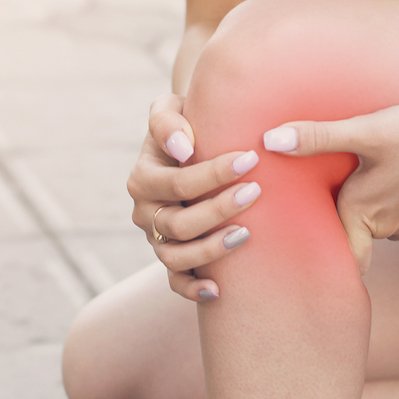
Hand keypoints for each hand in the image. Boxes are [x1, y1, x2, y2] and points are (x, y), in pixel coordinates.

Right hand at [130, 92, 264, 301]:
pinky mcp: (170, 258)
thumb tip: (182, 145)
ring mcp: (156, 239)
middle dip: (218, 209)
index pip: (177, 182)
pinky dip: (193, 289)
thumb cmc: (187, 124)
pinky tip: (218, 290)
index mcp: (143, 178)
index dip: (213, 173)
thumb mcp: (170, 108)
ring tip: (246, 234)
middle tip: (255, 191)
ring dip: (211, 249)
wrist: (190, 145)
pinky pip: (175, 281)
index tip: (250, 158)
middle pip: (177, 223)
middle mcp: (145, 212)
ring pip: (176, 256)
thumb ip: (166, 118)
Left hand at [262, 94, 398, 272]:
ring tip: (373, 178)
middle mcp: (389, 230)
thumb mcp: (370, 130)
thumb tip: (269, 141)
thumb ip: (320, 136)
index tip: (296, 253)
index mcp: (364, 213)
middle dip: (343, 217)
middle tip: (328, 196)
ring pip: (385, 221)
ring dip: (377, 206)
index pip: (330, 244)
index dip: (314, 247)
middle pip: (356, 228)